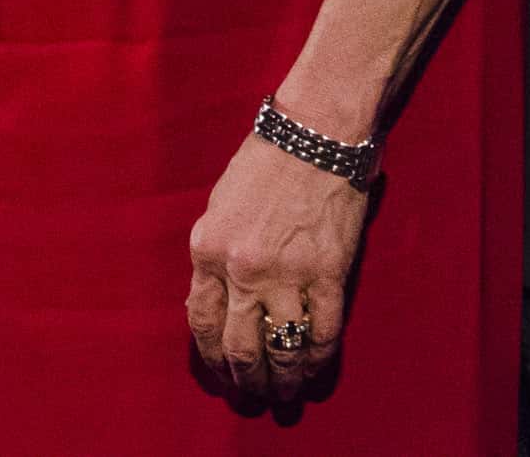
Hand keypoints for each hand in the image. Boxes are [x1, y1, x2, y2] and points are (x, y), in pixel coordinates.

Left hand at [184, 130, 367, 403]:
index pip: (201, 322)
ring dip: (284, 381)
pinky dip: (319, 359)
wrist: (314, 132)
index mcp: (207, 250)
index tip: (221, 374)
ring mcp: (286, 274)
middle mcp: (242, 269)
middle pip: (240, 347)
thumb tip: (212, 304)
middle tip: (253, 397)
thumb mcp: (219, 208)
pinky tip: (316, 371)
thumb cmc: (264, 162)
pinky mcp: (328, 273)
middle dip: (246, 381)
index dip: (211, 358)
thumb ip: (213, 258)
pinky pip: (323, 332)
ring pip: (282, 349)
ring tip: (287, 396)